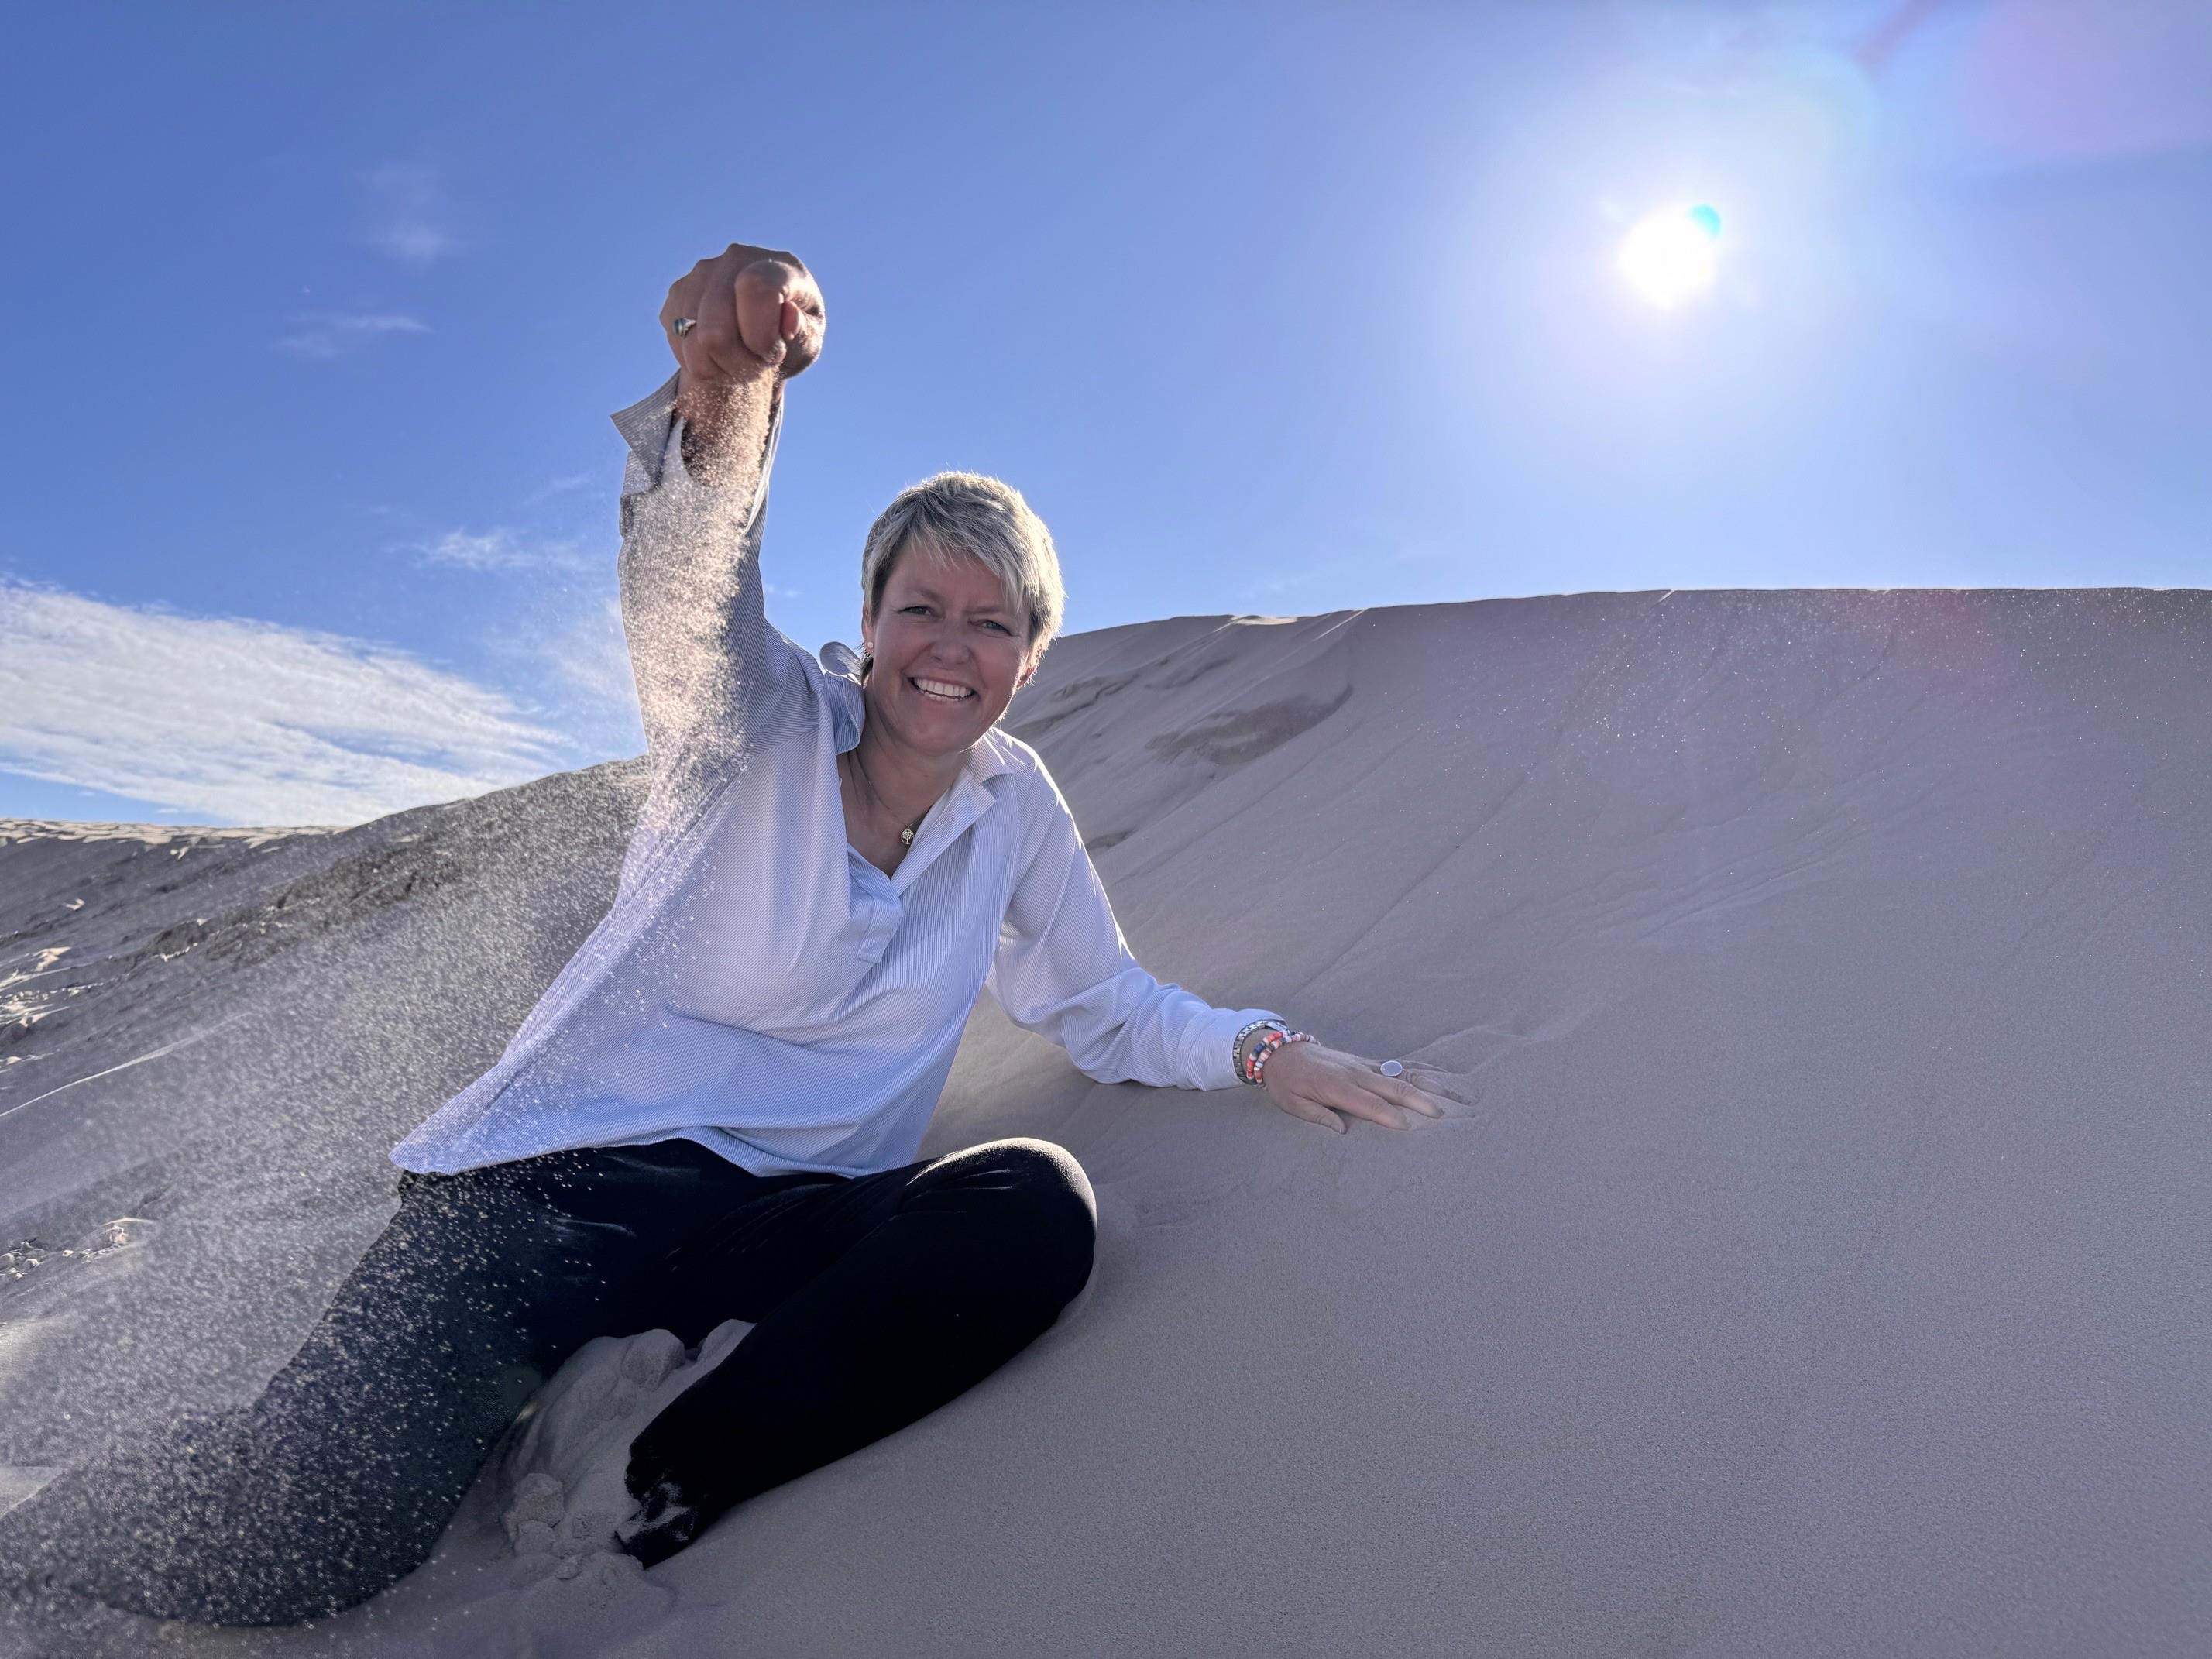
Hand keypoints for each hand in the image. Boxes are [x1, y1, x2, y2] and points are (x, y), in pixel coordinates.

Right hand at [661, 242, 825, 400]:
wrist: (762, 332)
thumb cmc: (792, 336)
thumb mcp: (809, 340)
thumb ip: (803, 331)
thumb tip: (788, 317)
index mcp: (780, 266)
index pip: (756, 288)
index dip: (760, 334)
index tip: (771, 353)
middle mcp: (736, 259)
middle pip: (717, 326)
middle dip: (739, 362)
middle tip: (757, 366)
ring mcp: (701, 273)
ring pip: (695, 341)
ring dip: (721, 365)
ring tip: (740, 361)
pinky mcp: (678, 293)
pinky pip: (680, 344)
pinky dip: (702, 362)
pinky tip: (721, 354)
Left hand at [1258, 1040, 1468, 1134]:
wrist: (1281, 1051)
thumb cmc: (1286, 1083)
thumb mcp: (1292, 1104)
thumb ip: (1317, 1116)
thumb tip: (1342, 1131)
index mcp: (1337, 1086)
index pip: (1368, 1102)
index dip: (1388, 1114)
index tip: (1407, 1126)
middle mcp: (1355, 1073)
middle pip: (1392, 1086)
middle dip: (1417, 1100)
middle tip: (1440, 1115)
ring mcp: (1363, 1065)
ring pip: (1400, 1073)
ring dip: (1426, 1084)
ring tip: (1451, 1095)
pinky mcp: (1366, 1061)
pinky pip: (1396, 1064)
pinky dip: (1419, 1069)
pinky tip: (1439, 1075)